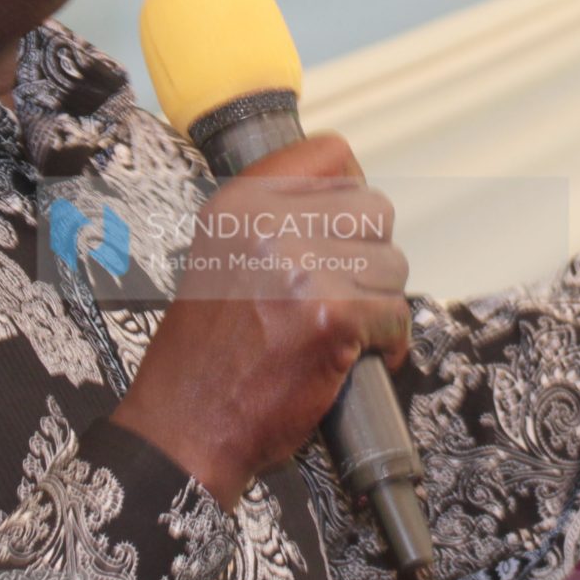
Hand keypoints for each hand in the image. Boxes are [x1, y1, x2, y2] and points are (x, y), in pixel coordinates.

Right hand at [110, 133, 409, 508]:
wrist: (184, 427)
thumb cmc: (205, 355)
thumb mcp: (222, 255)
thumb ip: (277, 220)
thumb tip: (350, 197)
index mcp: (240, 203)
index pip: (331, 153)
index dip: (349, 192)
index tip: (345, 225)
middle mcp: (270, 226)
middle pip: (374, 208)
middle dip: (369, 253)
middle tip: (342, 288)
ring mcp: (304, 268)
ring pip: (393, 263)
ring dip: (379, 300)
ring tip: (341, 327)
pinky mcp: (334, 316)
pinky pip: (396, 314)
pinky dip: (386, 342)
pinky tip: (354, 355)